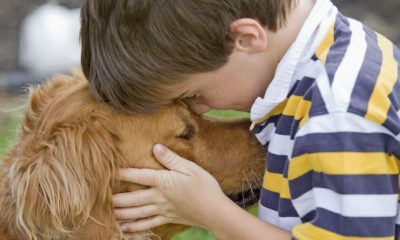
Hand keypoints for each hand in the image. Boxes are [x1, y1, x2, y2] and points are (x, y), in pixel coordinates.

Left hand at [112, 144, 226, 231]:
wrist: (215, 210)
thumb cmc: (205, 186)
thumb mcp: (190, 168)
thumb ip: (171, 159)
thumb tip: (155, 147)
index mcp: (164, 181)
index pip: (140, 175)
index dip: (124, 172)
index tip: (110, 170)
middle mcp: (160, 196)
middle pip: (133, 198)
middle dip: (117, 198)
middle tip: (102, 198)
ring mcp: (163, 209)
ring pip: (137, 212)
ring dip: (122, 213)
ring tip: (109, 213)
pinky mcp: (167, 218)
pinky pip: (148, 224)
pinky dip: (135, 227)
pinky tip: (124, 228)